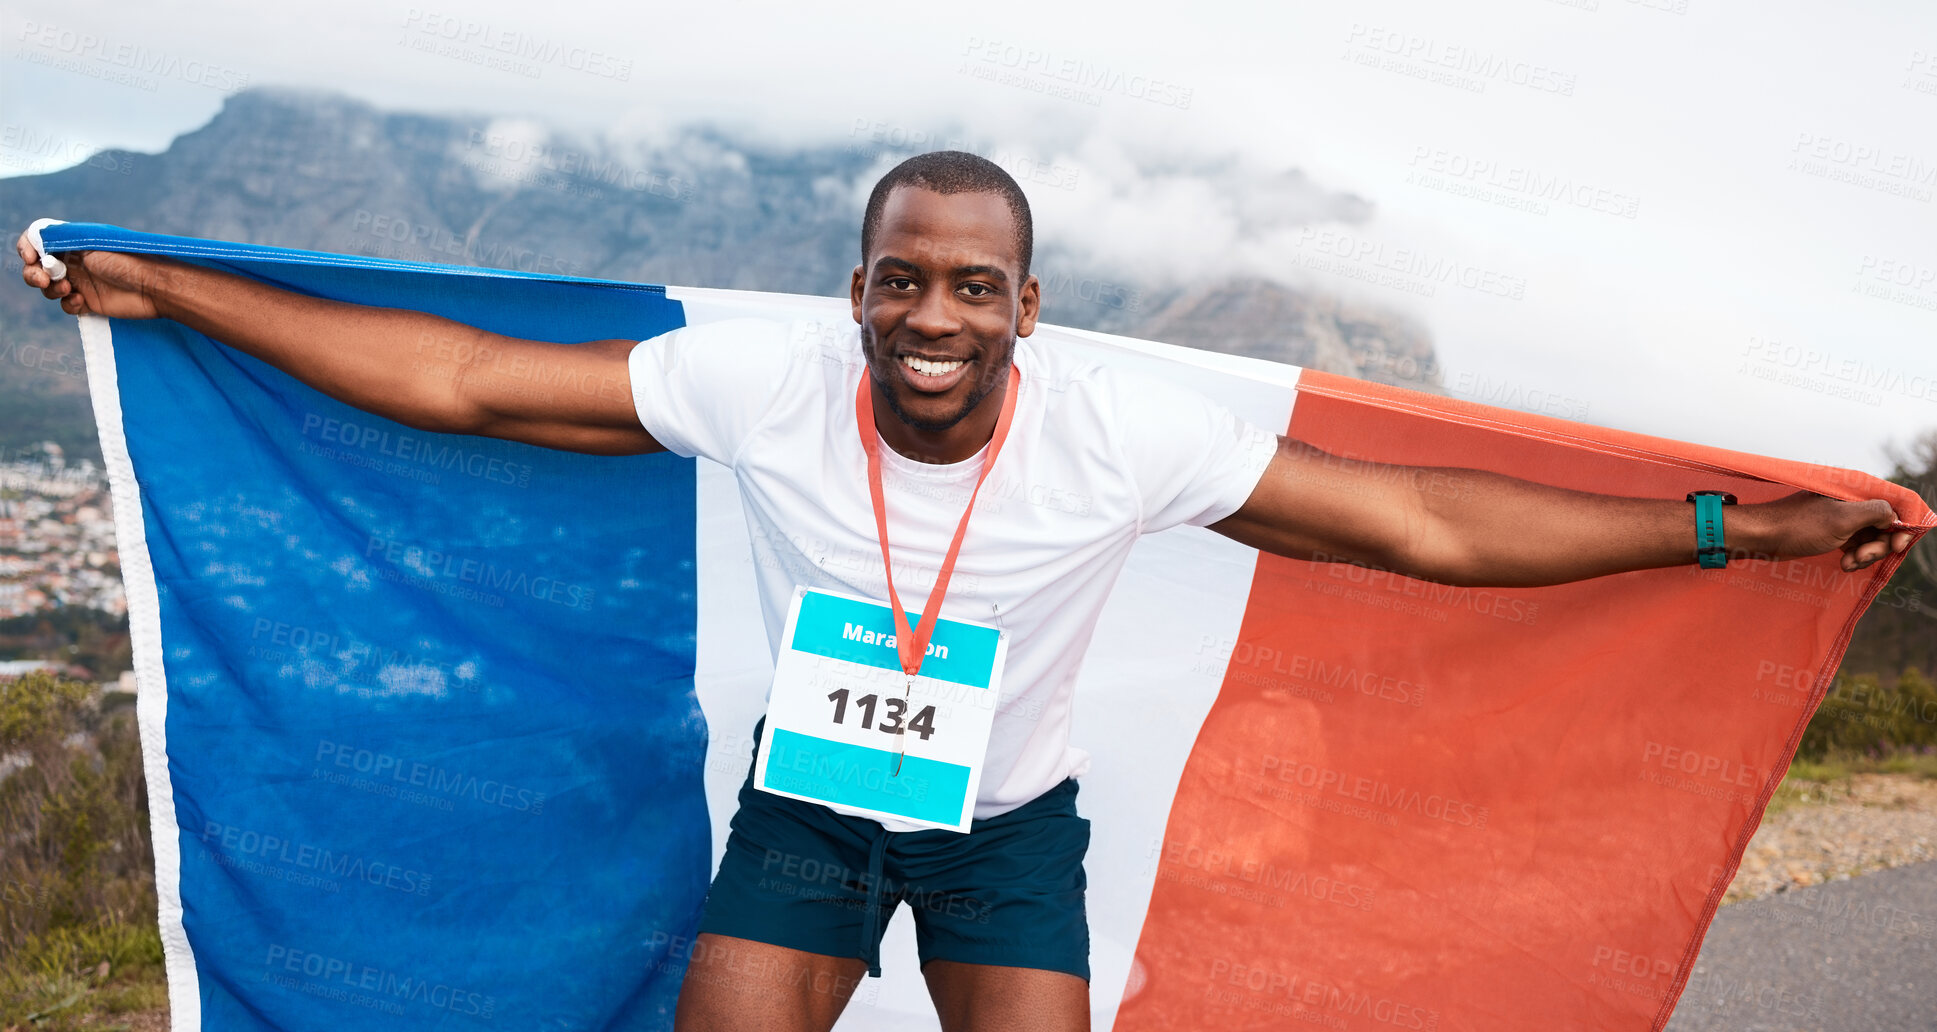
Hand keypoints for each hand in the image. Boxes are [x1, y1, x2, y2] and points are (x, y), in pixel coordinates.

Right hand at [16, 230, 164, 318]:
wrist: (153, 287)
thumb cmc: (126, 260)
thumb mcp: (90, 244)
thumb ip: (62, 240)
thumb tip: (37, 238)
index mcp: (73, 243)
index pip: (39, 241)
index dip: (27, 247)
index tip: (30, 256)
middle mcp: (75, 262)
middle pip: (37, 268)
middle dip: (33, 274)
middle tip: (42, 279)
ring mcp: (81, 282)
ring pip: (49, 288)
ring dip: (51, 289)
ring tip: (69, 289)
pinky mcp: (90, 303)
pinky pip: (66, 305)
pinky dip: (68, 304)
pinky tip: (81, 301)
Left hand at [1744, 491, 1912, 571]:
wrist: (1762, 537)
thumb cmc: (1798, 526)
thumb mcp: (1841, 518)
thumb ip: (1874, 512)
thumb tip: (1894, 517)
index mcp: (1855, 492)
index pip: (1893, 507)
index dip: (1901, 528)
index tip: (1897, 547)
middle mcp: (1851, 502)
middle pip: (1885, 526)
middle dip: (1878, 546)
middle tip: (1860, 557)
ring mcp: (1842, 518)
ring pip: (1871, 539)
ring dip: (1866, 554)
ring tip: (1849, 563)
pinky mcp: (1833, 533)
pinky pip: (1856, 546)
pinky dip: (1855, 557)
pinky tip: (1844, 564)